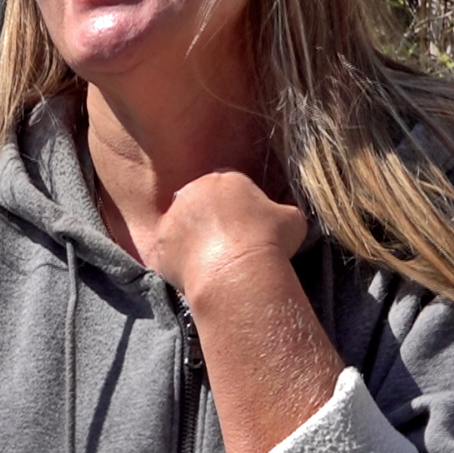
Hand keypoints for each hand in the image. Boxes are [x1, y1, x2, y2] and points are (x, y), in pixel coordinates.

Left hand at [150, 170, 307, 302]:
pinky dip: (178, 260)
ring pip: (182, 225)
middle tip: (226, 246)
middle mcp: (194, 189)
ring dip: (193, 239)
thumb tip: (284, 217)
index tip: (246, 228)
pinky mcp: (160, 242)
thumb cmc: (270, 241)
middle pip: (201, 202)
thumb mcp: (292, 219)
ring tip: (212, 263)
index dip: (238, 207)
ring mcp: (174, 215)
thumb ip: (282, 212)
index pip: (229, 186)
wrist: (240, 270)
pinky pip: (168, 250)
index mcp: (226, 178)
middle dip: (211, 220)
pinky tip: (196, 274)